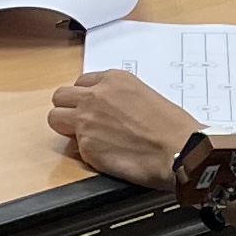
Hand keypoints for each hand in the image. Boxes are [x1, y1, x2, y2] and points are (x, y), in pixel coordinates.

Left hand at [48, 67, 196, 189]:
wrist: (180, 149)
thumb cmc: (173, 126)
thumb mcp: (145, 95)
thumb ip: (119, 97)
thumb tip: (109, 109)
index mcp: (113, 79)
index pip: (82, 82)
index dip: (86, 98)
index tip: (94, 109)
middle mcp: (95, 95)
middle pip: (61, 96)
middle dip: (69, 109)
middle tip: (84, 123)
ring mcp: (86, 120)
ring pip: (55, 117)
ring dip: (66, 127)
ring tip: (88, 138)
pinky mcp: (85, 146)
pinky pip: (73, 147)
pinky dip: (87, 152)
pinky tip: (107, 155)